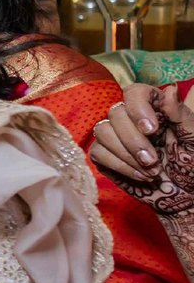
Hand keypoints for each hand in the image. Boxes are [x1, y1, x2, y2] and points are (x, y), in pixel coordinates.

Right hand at [91, 83, 193, 213]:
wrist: (185, 193)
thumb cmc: (192, 164)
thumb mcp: (193, 140)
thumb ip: (181, 115)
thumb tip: (169, 90)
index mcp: (154, 108)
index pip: (134, 93)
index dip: (138, 108)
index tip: (151, 130)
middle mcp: (131, 118)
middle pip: (116, 114)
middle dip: (133, 140)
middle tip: (153, 160)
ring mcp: (115, 136)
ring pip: (102, 132)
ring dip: (126, 154)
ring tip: (150, 171)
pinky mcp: (105, 155)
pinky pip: (98, 153)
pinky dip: (120, 166)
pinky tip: (140, 176)